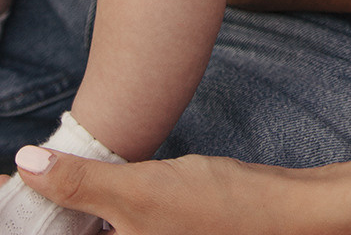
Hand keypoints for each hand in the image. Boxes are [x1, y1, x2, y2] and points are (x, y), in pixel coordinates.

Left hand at [4, 151, 319, 234]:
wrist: (283, 212)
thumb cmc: (217, 207)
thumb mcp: (139, 191)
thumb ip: (78, 182)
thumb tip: (24, 162)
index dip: (23, 216)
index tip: (7, 185)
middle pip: (66, 233)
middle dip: (43, 211)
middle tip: (23, 176)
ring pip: (88, 231)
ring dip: (64, 211)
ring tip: (42, 178)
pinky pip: (108, 231)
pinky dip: (92, 213)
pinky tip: (86, 188)